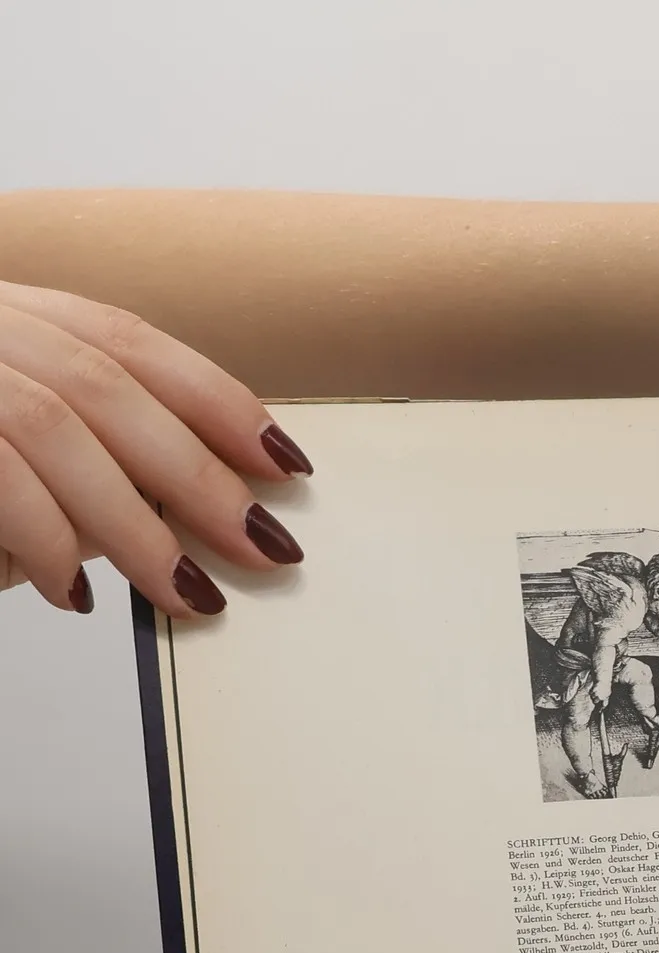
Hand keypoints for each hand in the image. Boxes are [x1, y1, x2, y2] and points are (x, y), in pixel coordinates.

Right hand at [0, 281, 311, 618]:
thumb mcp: (8, 413)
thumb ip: (80, 444)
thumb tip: (189, 510)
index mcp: (1, 310)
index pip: (128, 341)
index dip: (216, 398)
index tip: (287, 462)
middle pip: (106, 388)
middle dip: (199, 475)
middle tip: (264, 550)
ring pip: (56, 429)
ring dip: (135, 525)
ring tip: (188, 595)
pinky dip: (43, 535)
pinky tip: (75, 589)